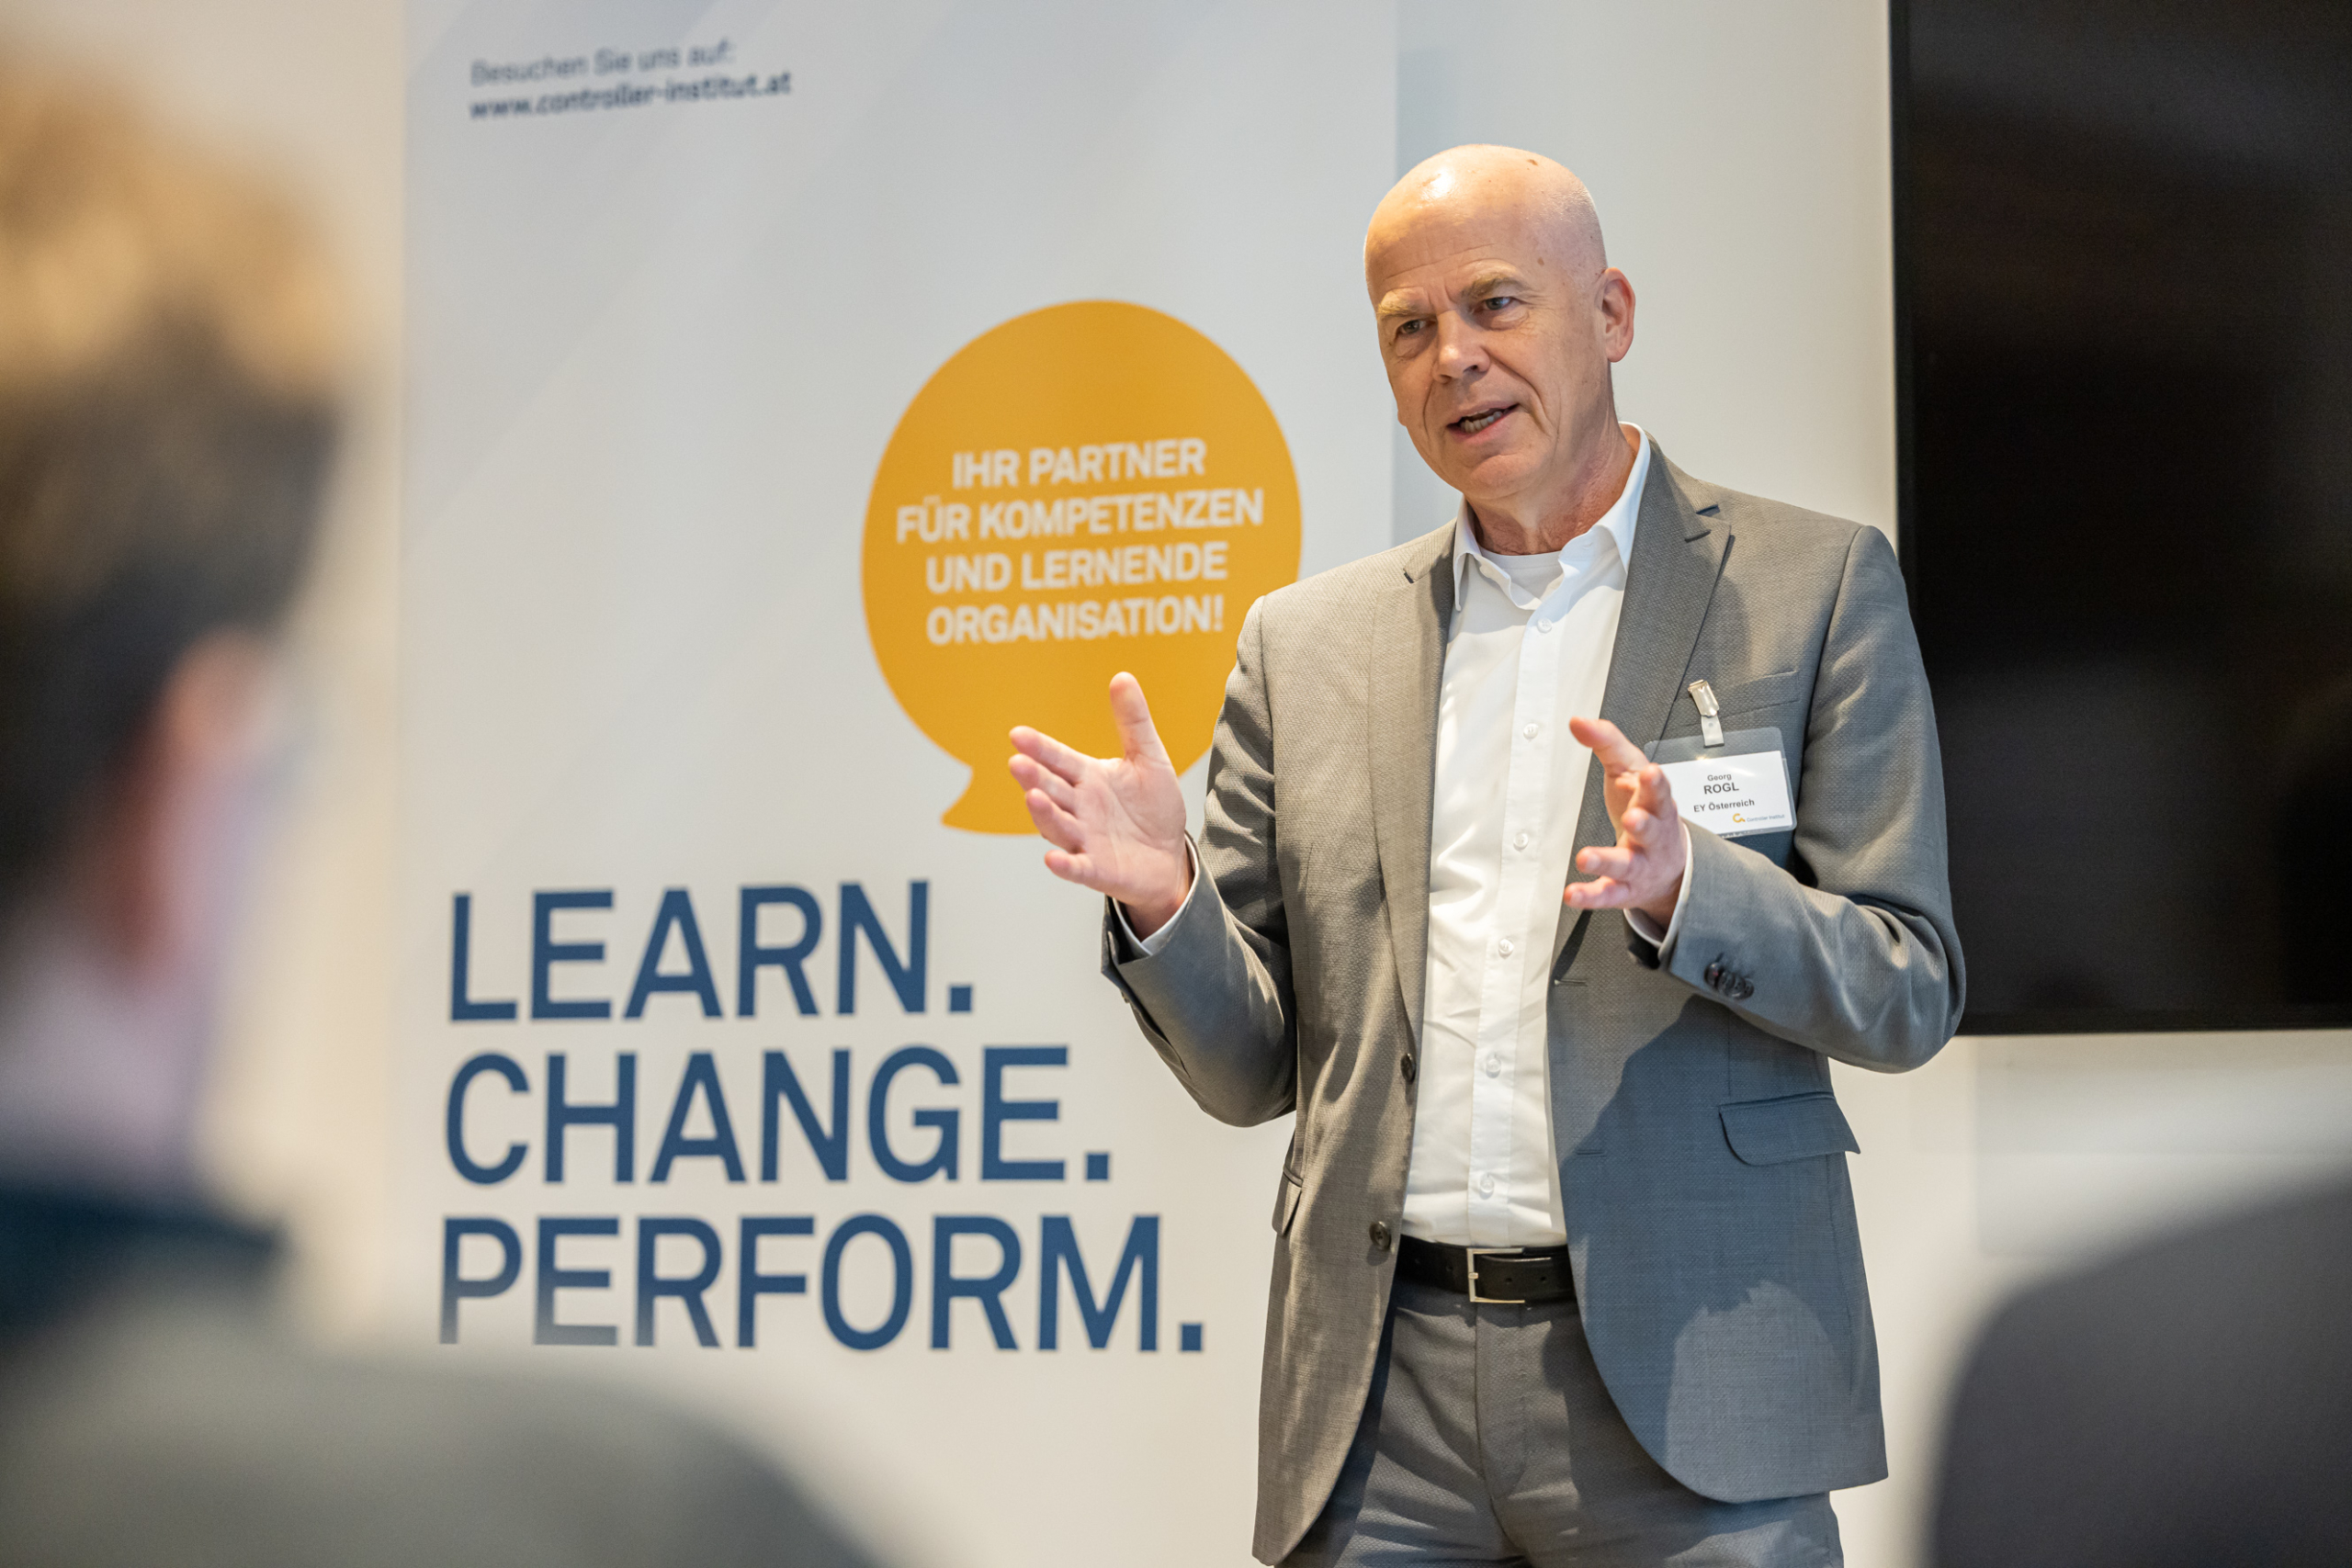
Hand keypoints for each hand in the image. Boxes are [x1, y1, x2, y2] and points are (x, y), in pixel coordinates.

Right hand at [1008, 673, 1191, 936]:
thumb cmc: (1154, 807)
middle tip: (1017, 762)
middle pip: (1051, 790)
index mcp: (1087, 777)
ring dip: (1044, 814)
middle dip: (1034, 777)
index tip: (1017, 734)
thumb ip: (1133, 722)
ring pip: (1058, 826)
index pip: (1058, 759)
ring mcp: (1085, 839)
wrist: (1169, 856)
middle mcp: (1079, 807)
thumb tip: (1122, 676)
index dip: (1039, 748)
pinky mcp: (1098, 869)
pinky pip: (1078, 867)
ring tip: (1034, 798)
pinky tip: (1054, 858)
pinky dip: (1066, 865)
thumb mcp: (1149, 759)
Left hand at [1565, 716, 1686, 926]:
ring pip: (1626, 864)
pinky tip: (1572, 893)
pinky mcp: (1622, 889)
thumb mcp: (1630, 770)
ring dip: (1607, 860)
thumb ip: (1607, 743)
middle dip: (1644, 823)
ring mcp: (1638, 864)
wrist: (1669, 865)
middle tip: (1633, 817)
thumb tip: (1578, 721)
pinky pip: (1606, 893)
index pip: (1659, 791)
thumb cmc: (1645, 810)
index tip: (1647, 773)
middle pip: (1652, 829)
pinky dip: (1589, 896)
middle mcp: (1651, 836)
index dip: (1654, 783)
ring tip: (1586, 857)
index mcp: (1655, 804)